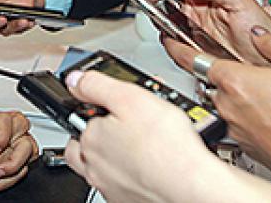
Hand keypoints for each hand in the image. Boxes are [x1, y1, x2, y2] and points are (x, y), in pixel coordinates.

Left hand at [63, 71, 215, 202]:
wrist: (195, 187)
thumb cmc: (168, 149)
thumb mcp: (130, 98)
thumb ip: (97, 86)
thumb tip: (75, 80)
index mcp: (90, 140)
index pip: (79, 119)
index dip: (98, 108)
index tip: (114, 106)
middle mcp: (95, 167)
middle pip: (88, 144)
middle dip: (104, 132)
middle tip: (125, 125)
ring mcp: (111, 187)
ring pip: (106, 165)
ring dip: (118, 152)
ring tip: (143, 142)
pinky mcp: (129, 200)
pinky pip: (125, 183)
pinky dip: (134, 172)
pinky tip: (151, 163)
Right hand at [141, 0, 270, 63]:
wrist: (270, 62)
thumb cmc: (261, 31)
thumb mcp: (240, 0)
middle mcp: (196, 12)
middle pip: (165, 0)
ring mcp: (191, 31)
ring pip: (165, 23)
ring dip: (158, 18)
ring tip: (155, 13)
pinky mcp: (190, 50)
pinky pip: (172, 45)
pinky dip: (167, 42)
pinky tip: (168, 37)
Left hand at [165, 27, 270, 180]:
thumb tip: (260, 36)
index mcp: (233, 80)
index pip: (191, 59)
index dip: (177, 48)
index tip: (169, 42)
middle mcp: (224, 103)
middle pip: (211, 81)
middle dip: (226, 75)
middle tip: (251, 75)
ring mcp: (230, 125)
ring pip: (222, 102)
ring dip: (236, 97)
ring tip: (267, 98)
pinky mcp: (239, 142)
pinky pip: (234, 121)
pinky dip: (245, 115)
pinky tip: (268, 115)